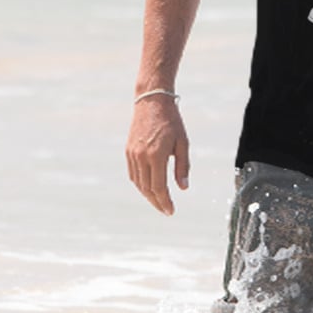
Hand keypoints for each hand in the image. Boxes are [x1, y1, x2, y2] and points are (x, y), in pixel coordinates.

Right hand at [125, 96, 189, 215]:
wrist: (152, 101)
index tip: (171, 211)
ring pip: (138, 183)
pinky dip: (140, 184)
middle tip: (166, 211)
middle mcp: (141, 157)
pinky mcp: (128, 151)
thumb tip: (183, 188)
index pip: (159, 187)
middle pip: (147, 188)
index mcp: (156, 155)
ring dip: (148, 195)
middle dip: (157, 202)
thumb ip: (183, 166)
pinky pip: (133, 174)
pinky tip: (148, 188)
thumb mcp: (183, 143)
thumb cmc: (172, 121)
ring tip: (159, 202)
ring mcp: (132, 154)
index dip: (165, 202)